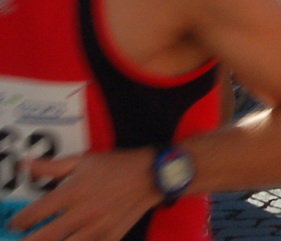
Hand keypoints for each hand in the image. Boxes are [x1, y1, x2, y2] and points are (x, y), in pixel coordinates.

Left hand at [13, 147, 159, 240]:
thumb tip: (26, 165)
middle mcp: (81, 214)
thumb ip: (52, 167)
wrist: (153, 176)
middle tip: (22, 240)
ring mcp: (96, 229)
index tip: (15, 224)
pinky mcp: (109, 238)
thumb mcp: (85, 160)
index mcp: (73, 193)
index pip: (34, 214)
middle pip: (43, 238)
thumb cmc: (118, 165)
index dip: (18, 222)